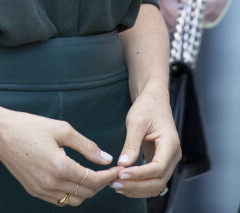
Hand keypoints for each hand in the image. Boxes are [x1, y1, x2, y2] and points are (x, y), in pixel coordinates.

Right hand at [0, 109, 119, 205]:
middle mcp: (51, 183)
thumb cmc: (29, 126)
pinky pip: (59, 200)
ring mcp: (41, 190)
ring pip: (73, 200)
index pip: (92, 179)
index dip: (108, 176)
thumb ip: (86, 146)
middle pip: (86, 193)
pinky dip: (70, 193)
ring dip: (86, 191)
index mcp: (60, 167)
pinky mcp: (34, 191)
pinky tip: (73, 179)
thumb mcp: (61, 129)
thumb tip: (106, 158)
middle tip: (108, 172)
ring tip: (92, 175)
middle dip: (100, 183)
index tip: (117, 169)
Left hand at [110, 84, 180, 199]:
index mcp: (170, 144)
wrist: (153, 99)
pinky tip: (123, 182)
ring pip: (156, 184)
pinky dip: (139, 184)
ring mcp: (168, 160)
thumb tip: (123, 164)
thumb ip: (131, 143)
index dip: (140, 175)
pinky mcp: (160, 162)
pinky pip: (152, 179)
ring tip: (115, 185)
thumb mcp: (136, 121)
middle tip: (114, 184)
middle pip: (158, 181)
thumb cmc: (147, 106)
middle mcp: (173, 155)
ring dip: (137, 189)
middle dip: (136, 186)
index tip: (121, 175)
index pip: (158, 168)